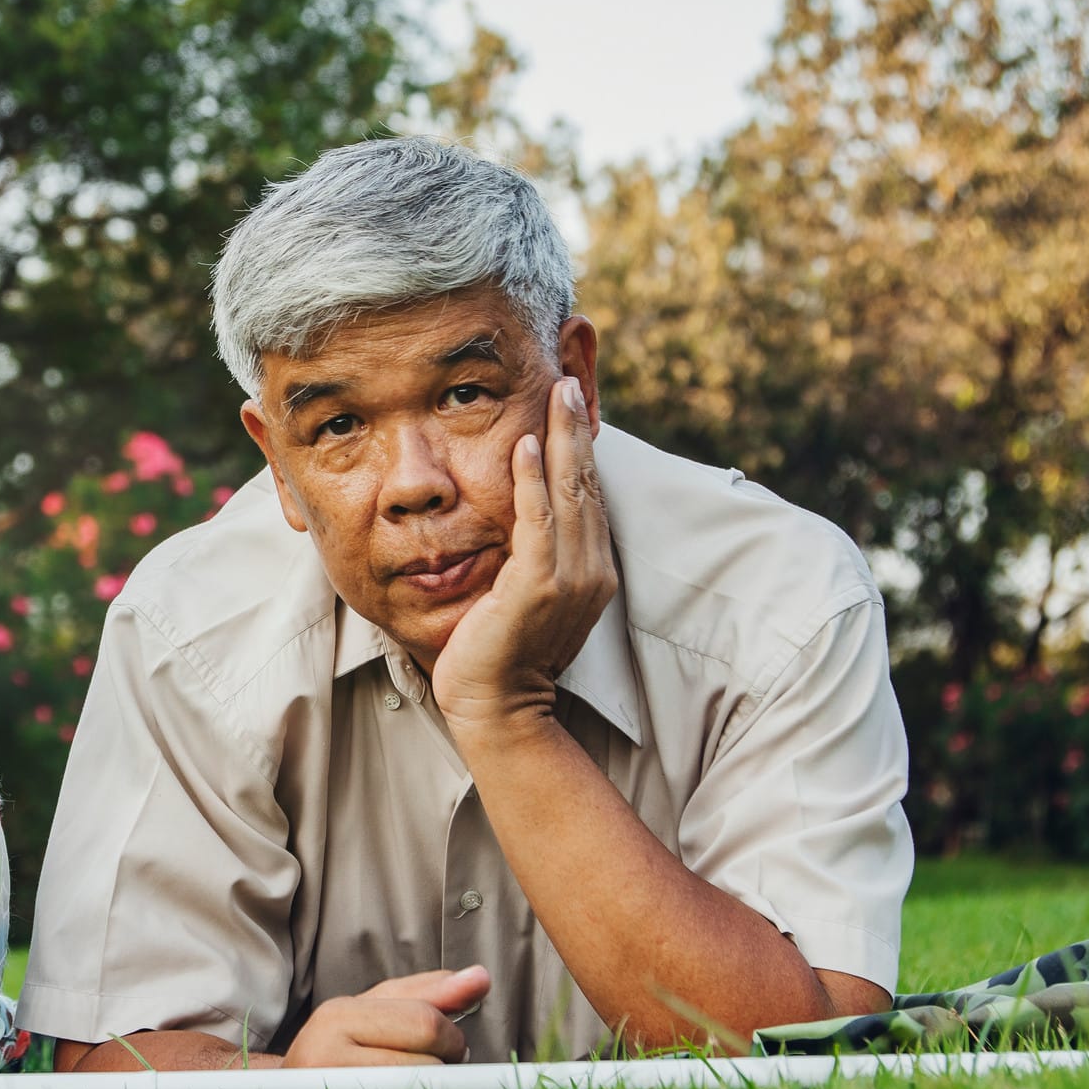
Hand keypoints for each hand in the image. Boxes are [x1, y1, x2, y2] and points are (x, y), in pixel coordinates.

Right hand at [280, 967, 492, 1068]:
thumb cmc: (345, 1047)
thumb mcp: (381, 1010)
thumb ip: (432, 992)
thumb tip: (482, 977)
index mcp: (339, 1014)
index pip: (424, 1023)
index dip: (451, 1038)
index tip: (448, 1045)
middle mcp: (325, 1053)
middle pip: (426, 1064)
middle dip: (445, 1067)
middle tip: (434, 1068)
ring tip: (412, 1088)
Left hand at [430, 375, 616, 730]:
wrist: (497, 708)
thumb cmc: (499, 655)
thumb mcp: (524, 597)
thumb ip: (532, 558)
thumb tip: (522, 521)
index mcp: (591, 571)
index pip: (588, 496)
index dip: (581, 449)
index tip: (571, 405)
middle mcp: (591, 570)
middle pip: (587, 484)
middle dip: (578, 430)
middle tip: (569, 380)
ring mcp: (569, 577)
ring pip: (570, 493)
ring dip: (563, 439)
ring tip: (558, 394)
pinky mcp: (539, 585)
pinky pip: (539, 520)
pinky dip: (533, 478)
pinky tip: (527, 443)